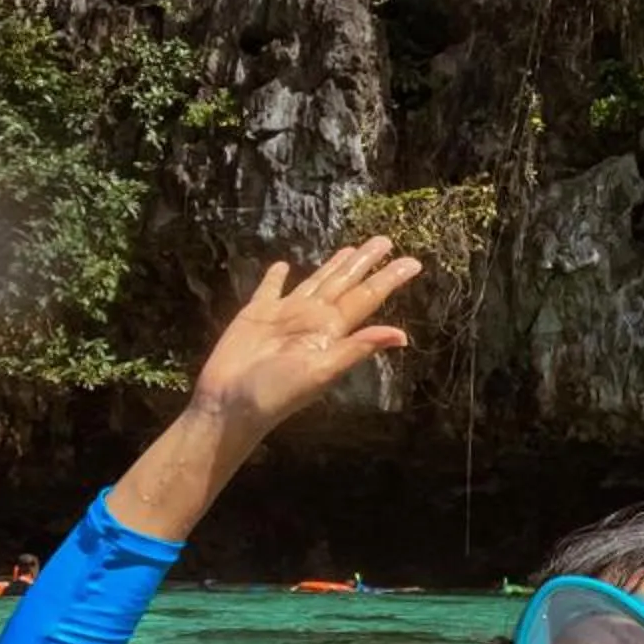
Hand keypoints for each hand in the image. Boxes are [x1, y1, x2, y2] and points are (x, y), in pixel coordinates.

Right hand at [107, 238, 421, 544]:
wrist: (230, 404)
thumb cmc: (277, 392)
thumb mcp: (322, 371)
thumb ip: (358, 348)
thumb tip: (402, 336)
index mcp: (331, 330)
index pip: (366, 297)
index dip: (388, 279)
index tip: (413, 262)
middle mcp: (313, 318)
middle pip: (345, 283)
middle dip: (365, 262)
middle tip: (384, 239)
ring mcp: (285, 315)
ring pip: (315, 281)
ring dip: (333, 266)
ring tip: (350, 249)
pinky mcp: (255, 314)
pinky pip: (268, 289)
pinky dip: (275, 277)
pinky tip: (281, 265)